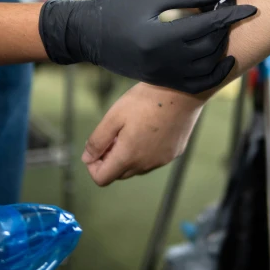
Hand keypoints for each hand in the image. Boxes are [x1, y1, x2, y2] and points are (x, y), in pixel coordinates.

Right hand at [39, 0, 256, 92]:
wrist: (87, 35)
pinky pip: (196, 84)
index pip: (206, 26)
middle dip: (226, 28)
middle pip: (209, 47)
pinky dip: (214, 74)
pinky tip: (224, 59)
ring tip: (226, 29)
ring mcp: (162, 75)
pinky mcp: (161, 81)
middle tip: (233, 11)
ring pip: (206, 67)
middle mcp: (162, 62)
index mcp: (159, 38)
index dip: (230, 15)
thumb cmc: (117, 8)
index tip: (251, 7)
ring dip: (221, 48)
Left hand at [82, 83, 203, 185]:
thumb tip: (87, 158)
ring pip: (137, 167)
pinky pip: (153, 159)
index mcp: (128, 157)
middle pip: (119, 173)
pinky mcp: (174, 152)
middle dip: (111, 158)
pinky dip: (145, 151)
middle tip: (114, 134)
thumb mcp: (114, 116)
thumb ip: (97, 140)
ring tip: (132, 129)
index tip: (97, 146)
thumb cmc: (145, 100)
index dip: (93, 165)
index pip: (102, 178)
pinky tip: (150, 128)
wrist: (182, 90)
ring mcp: (162, 160)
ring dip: (128, 155)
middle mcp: (146, 164)